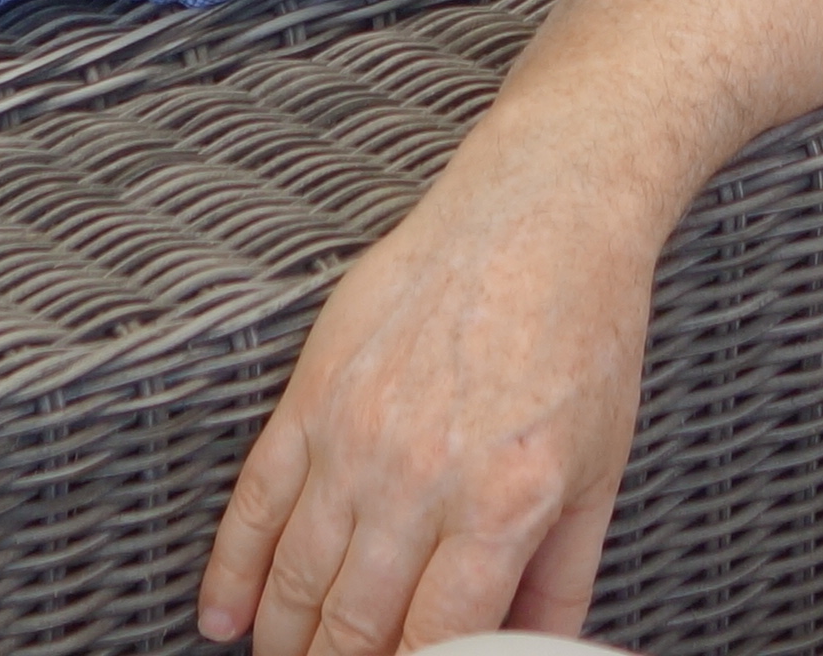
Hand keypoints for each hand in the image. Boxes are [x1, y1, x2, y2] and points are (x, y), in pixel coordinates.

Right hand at [198, 131, 666, 655]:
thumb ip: (562, 580)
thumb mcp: (600, 471)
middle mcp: (420, 477)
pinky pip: (256, 501)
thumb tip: (532, 651)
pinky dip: (231, 569)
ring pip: (295, 576)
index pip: (434, 642)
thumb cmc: (580, 330)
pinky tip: (222, 614)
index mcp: (502, 504)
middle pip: (354, 623)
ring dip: (284, 637)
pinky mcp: (313, 392)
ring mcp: (356, 434)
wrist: (543, 211)